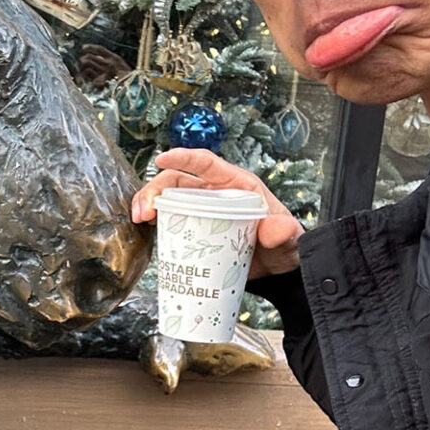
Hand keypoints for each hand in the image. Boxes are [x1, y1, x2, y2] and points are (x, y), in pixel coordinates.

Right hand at [130, 147, 304, 280]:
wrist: (276, 270)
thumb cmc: (283, 247)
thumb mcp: (289, 239)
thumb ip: (284, 231)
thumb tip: (273, 228)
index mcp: (236, 185)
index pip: (207, 163)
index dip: (184, 158)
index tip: (162, 159)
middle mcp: (215, 193)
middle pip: (178, 181)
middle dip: (156, 190)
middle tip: (145, 211)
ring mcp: (202, 210)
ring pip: (168, 198)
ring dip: (148, 203)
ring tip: (139, 220)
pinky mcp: (193, 228)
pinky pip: (169, 219)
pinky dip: (153, 222)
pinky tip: (144, 229)